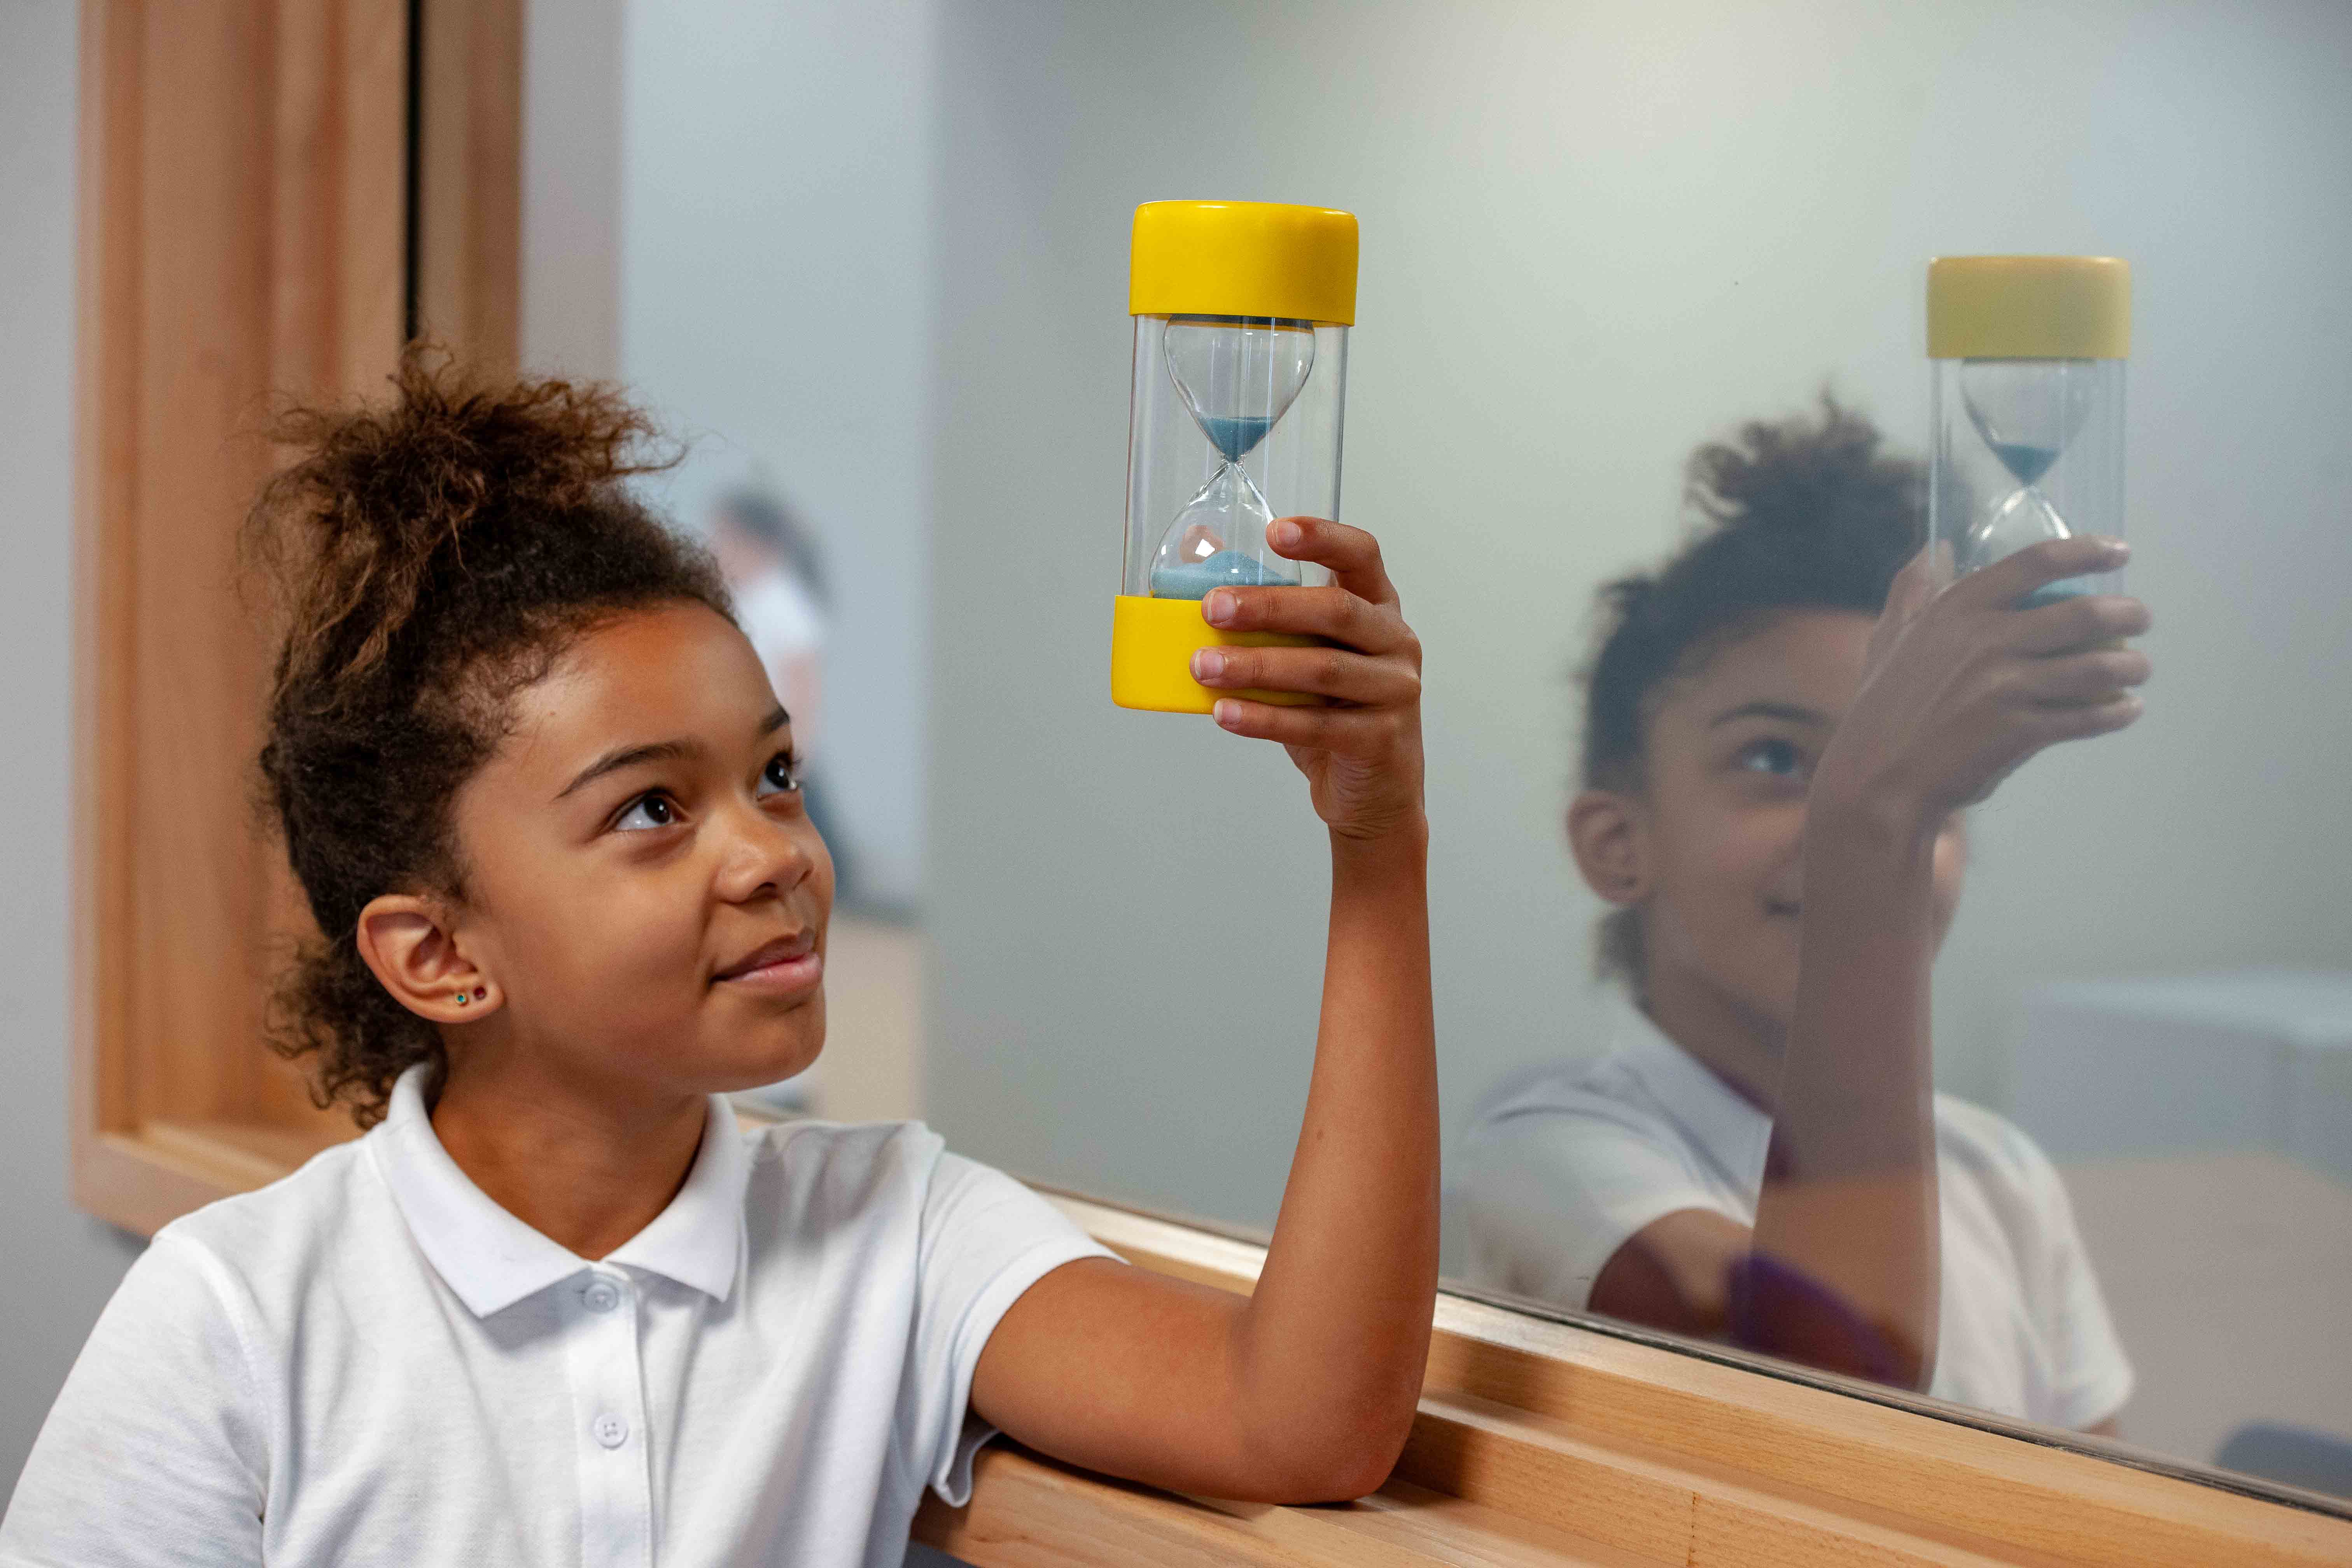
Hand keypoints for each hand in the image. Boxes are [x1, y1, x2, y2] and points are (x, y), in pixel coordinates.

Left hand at [1189, 517, 1424, 843]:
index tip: (1275, 533)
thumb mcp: (1309, 657)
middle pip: (1336, 611)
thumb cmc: (1334, 713)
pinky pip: (1315, 725)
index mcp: (1379, 609)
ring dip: (1255, 666)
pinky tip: (1224, 713)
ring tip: (1201, 666)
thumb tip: (1203, 580)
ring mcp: (1395, 691)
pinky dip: (1263, 718)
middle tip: (1212, 609)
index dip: (1322, 538)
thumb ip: (1273, 624)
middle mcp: (1396, 642)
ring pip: (1322, 669)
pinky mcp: (1380, 739)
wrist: (1375, 794)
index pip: (1362, 556)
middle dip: (1269, 607)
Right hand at [1810, 536, 2151, 840]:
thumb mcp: (1889, 640)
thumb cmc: (1882, 710)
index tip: (2119, 551)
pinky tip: (2127, 710)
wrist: (1876, 781)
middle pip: (2081, 614)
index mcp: (1955, 611)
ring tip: (2139, 668)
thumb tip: (1936, 546)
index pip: (2034, 564)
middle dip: (2127, 613)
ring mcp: (2002, 687)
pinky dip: (2116, 713)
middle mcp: (1983, 641)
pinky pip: (2086, 718)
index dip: (2085, 552)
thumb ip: (1913, 590)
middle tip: (2139, 617)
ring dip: (2131, 666)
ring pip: (2095, 667)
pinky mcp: (2017, 731)